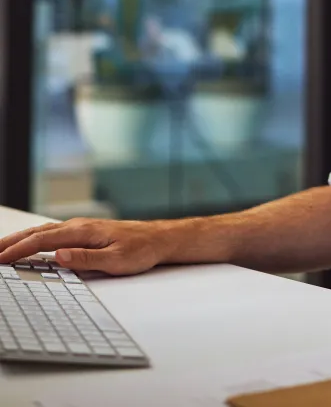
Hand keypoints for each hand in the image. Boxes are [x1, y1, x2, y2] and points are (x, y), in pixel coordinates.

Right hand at [0, 218, 163, 275]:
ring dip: (20, 239)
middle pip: (37, 233)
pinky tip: (29, 244)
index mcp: (82, 232)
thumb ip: (85, 259)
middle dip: (12, 242)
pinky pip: (52, 234)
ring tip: (2, 248)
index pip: (42, 240)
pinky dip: (34, 238)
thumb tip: (58, 256)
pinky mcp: (83, 233)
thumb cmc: (140, 250)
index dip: (18, 250)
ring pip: (42, 231)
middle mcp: (78, 226)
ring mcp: (79, 228)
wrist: (157, 239)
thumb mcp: (115, 260)